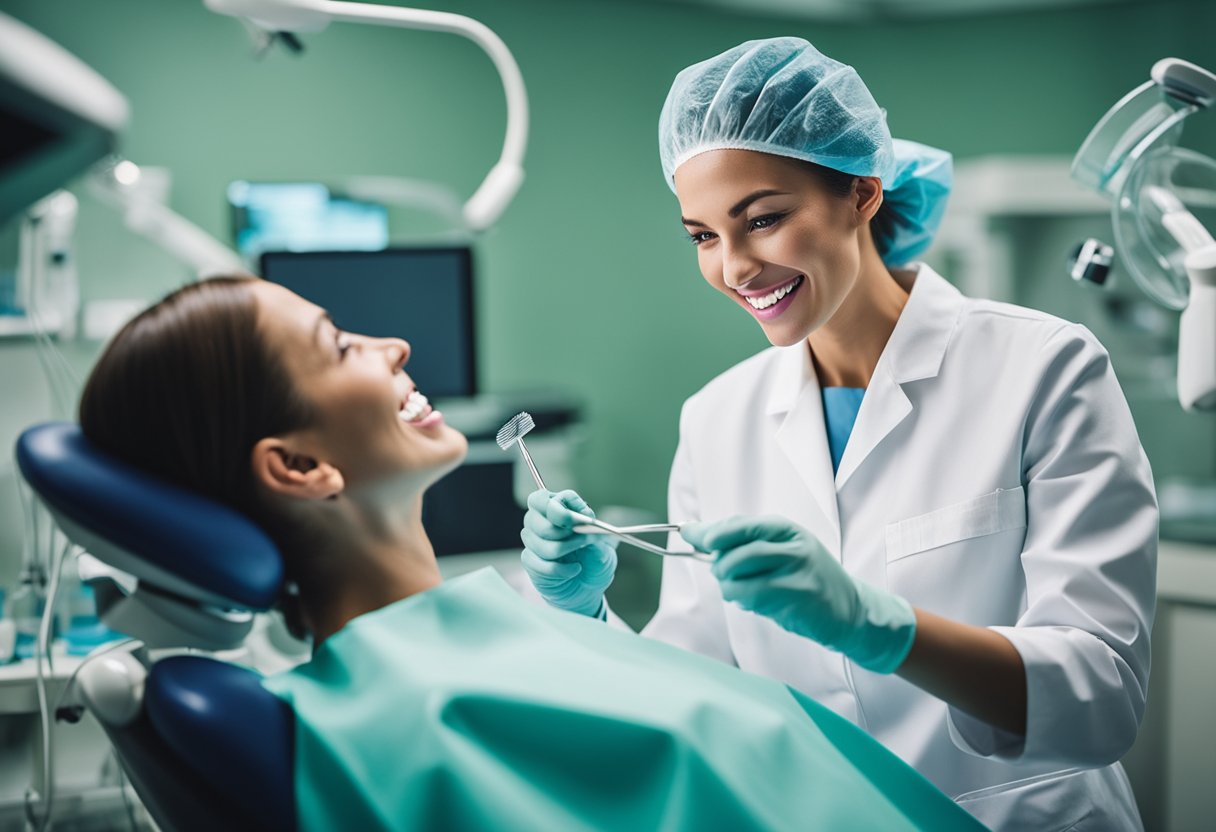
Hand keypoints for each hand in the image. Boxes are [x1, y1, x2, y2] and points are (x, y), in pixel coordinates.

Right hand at [520, 489, 617, 617]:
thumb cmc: (595, 559)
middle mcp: (540, 521)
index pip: (541, 499)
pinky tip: (573, 570)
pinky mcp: (530, 561)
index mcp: (556, 507)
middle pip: (534, 519)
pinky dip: (560, 569)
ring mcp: (532, 541)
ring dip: (564, 551)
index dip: (556, 509)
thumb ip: (591, 531)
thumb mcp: (602, 544)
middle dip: (562, 532)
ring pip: (539, 543)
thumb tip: (583, 521)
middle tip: (583, 539)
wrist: (589, 587)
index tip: (575, 521)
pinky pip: (537, 563)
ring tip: (581, 557)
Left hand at [681, 516, 915, 673]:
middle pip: (734, 552)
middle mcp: (792, 546)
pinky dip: (744, 602)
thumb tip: (693, 531)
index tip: (695, 537)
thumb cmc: (805, 578)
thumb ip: (740, 540)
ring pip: (737, 577)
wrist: (849, 609)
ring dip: (731, 588)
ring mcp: (796, 571)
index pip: (741, 525)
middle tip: (728, 575)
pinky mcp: (795, 597)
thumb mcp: (779, 549)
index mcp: (786, 529)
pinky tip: (759, 603)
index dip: (713, 532)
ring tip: (747, 591)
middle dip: (721, 567)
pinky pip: (749, 597)